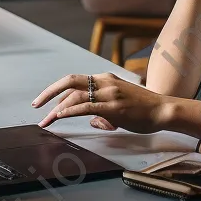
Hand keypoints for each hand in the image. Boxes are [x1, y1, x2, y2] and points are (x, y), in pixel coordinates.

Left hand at [32, 72, 173, 133]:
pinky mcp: (113, 106)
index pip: (75, 80)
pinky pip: (86, 106)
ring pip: (75, 95)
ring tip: (46, 120)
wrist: (164, 110)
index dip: (57, 89)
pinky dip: (70, 110)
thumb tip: (92, 121)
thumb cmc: (144, 110)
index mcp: (105, 79)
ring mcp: (109, 93)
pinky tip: (60, 115)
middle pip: (69, 81)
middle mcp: (105, 82)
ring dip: (56, 108)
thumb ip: (103, 112)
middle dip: (49, 93)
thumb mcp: (119, 107)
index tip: (45, 101)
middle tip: (36, 105)